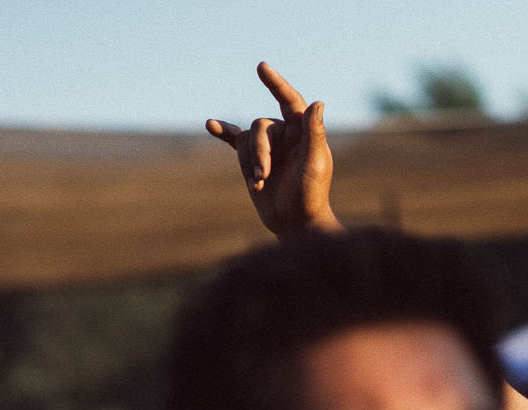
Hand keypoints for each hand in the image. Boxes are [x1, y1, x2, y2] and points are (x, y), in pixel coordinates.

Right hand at [208, 63, 340, 238]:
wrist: (295, 222)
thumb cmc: (311, 195)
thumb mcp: (315, 164)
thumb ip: (314, 133)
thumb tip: (317, 103)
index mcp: (303, 132)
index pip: (290, 100)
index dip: (276, 84)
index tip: (261, 67)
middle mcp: (286, 135)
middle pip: (260, 126)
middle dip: (259, 151)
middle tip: (264, 175)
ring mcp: (268, 146)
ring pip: (246, 139)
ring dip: (249, 162)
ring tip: (260, 183)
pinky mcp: (253, 160)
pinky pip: (235, 140)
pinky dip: (223, 133)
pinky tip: (210, 125)